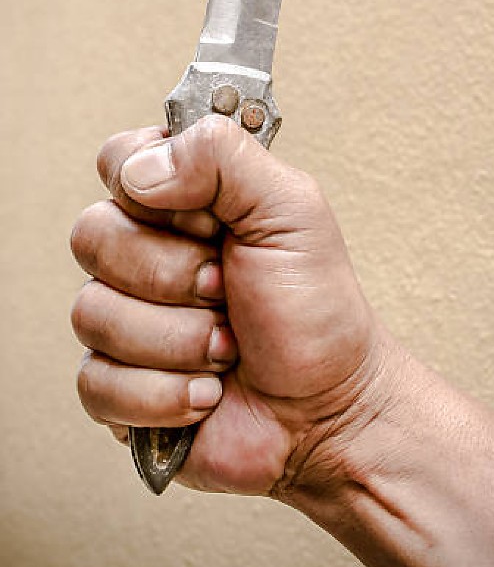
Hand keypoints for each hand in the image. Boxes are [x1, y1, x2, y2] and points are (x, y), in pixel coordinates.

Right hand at [71, 116, 385, 495]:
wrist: (329, 409)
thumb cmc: (316, 309)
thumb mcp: (292, 211)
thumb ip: (223, 157)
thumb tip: (139, 169)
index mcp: (183, 201)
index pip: (119, 161)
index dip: (159, 196)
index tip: (216, 224)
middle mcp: (144, 253)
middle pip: (93, 237)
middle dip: (176, 276)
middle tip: (228, 290)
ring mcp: (124, 319)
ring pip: (92, 314)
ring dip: (179, 341)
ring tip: (228, 347)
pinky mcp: (116, 384)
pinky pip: (96, 382)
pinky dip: (165, 394)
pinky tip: (207, 391)